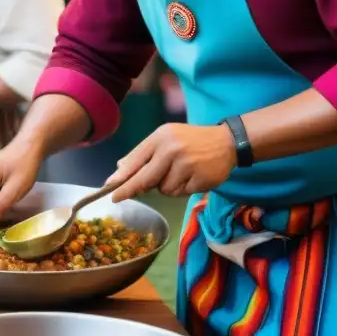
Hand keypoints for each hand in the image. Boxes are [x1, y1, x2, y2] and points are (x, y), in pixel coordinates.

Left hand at [108, 123, 235, 201]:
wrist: (227, 141)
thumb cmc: (190, 140)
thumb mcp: (165, 138)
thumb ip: (144, 153)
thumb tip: (120, 169)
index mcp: (161, 137)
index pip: (136, 160)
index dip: (122, 177)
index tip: (109, 189)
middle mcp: (172, 149)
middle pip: (145, 178)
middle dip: (131, 189)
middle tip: (117, 198)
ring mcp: (187, 165)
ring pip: (163, 189)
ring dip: (167, 186)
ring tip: (179, 173)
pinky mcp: (200, 179)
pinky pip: (180, 193)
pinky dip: (182, 189)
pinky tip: (191, 177)